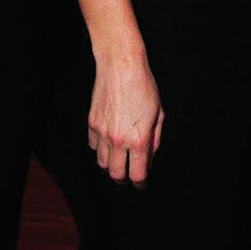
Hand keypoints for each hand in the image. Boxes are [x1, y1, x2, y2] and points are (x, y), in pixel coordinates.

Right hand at [88, 53, 163, 186]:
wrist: (121, 66)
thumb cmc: (144, 86)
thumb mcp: (159, 113)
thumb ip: (155, 139)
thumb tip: (149, 157)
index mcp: (138, 140)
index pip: (137, 174)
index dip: (140, 183)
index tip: (142, 183)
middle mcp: (118, 140)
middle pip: (116, 174)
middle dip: (123, 179)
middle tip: (129, 175)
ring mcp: (102, 132)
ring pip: (102, 163)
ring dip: (111, 164)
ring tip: (119, 158)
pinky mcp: (92, 123)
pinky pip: (93, 146)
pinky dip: (100, 148)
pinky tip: (108, 141)